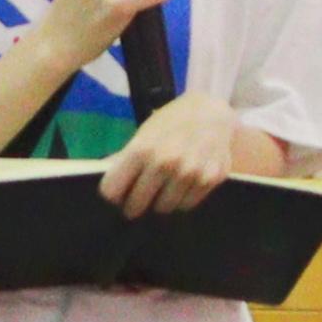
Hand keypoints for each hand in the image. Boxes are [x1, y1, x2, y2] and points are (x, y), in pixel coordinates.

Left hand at [96, 89, 249, 219]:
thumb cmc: (172, 122)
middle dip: (133, 204)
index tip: (118, 193)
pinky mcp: (210, 180)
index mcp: (143, 149)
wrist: (214, 113)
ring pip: (163, 209)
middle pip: (136, 205)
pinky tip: (182, 185)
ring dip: (160, 202)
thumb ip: (125, 159)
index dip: (113, 194)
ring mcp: (190, 173)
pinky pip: (186, 205)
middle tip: (137, 200)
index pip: (112, 190)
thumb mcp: (144, 133)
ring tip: (163, 188)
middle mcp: (166, 163)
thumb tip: (107, 183)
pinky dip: (181, 200)